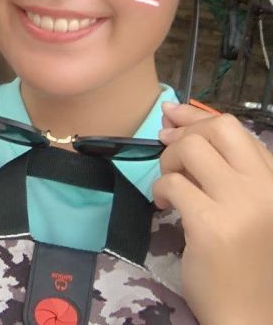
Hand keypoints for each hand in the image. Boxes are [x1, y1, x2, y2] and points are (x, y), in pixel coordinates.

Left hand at [153, 104, 272, 323]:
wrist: (250, 314)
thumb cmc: (248, 261)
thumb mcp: (249, 207)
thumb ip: (225, 168)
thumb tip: (175, 119)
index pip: (237, 129)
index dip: (198, 117)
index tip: (173, 118)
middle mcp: (267, 189)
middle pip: (218, 128)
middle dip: (184, 134)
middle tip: (169, 153)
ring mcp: (242, 206)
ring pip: (190, 149)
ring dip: (168, 161)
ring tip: (171, 185)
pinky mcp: (212, 225)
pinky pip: (172, 183)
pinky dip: (160, 189)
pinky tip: (165, 206)